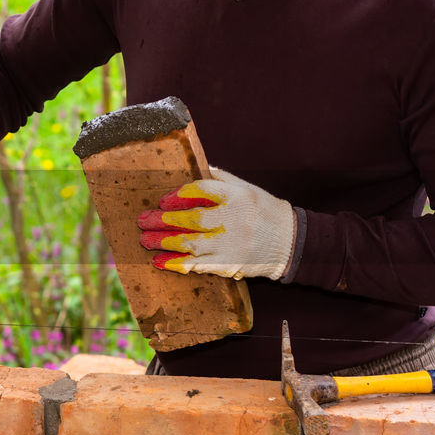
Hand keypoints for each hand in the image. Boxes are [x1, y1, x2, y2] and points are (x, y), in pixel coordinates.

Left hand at [137, 167, 296, 279]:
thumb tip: (191, 168)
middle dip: (163, 221)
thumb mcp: (246, 188)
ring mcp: (231, 244)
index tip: (162, 200)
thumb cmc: (263, 211)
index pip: (202, 190)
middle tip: (142, 220)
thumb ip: (220, 179)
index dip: (178, 195)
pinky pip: (198, 265)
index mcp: (237, 196)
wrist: (292, 242)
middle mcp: (234, 220)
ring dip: (164, 243)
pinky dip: (177, 264)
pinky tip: (160, 262)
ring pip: (191, 244)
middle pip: (192, 219)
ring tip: (145, 240)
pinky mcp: (230, 264)